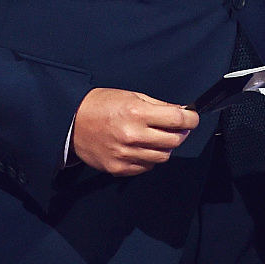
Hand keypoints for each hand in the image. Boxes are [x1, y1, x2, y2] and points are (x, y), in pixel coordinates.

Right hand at [71, 87, 198, 175]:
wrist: (72, 122)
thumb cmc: (100, 104)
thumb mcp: (130, 95)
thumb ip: (157, 105)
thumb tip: (181, 111)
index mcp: (136, 113)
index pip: (177, 119)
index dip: (190, 119)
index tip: (192, 118)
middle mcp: (133, 135)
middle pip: (174, 140)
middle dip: (180, 133)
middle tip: (176, 127)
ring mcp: (126, 154)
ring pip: (163, 156)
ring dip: (165, 146)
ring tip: (156, 137)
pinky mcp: (119, 168)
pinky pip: (146, 166)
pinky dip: (149, 157)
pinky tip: (142, 147)